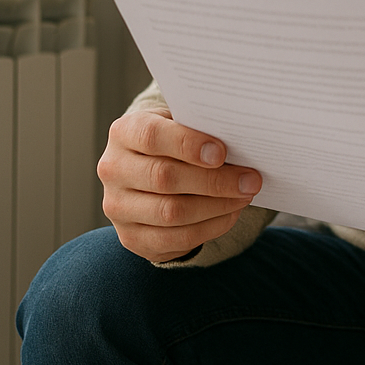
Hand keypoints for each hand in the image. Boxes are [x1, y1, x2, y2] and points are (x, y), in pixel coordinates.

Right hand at [98, 108, 261, 262]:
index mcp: (124, 132)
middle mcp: (113, 169)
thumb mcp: (180, 125)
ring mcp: (118, 207)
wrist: (147, 172)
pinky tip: (231, 214)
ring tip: (244, 196)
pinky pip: (175, 239)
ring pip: (171, 212)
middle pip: (165, 177)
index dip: (188, 144)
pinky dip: (210, 228)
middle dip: (215, 180)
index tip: (222, 152)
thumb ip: (201, 129)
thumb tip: (241, 143)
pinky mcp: (131, 238)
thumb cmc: (173, 142)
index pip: (152, 136)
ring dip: (217, 206)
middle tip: (251, 179)